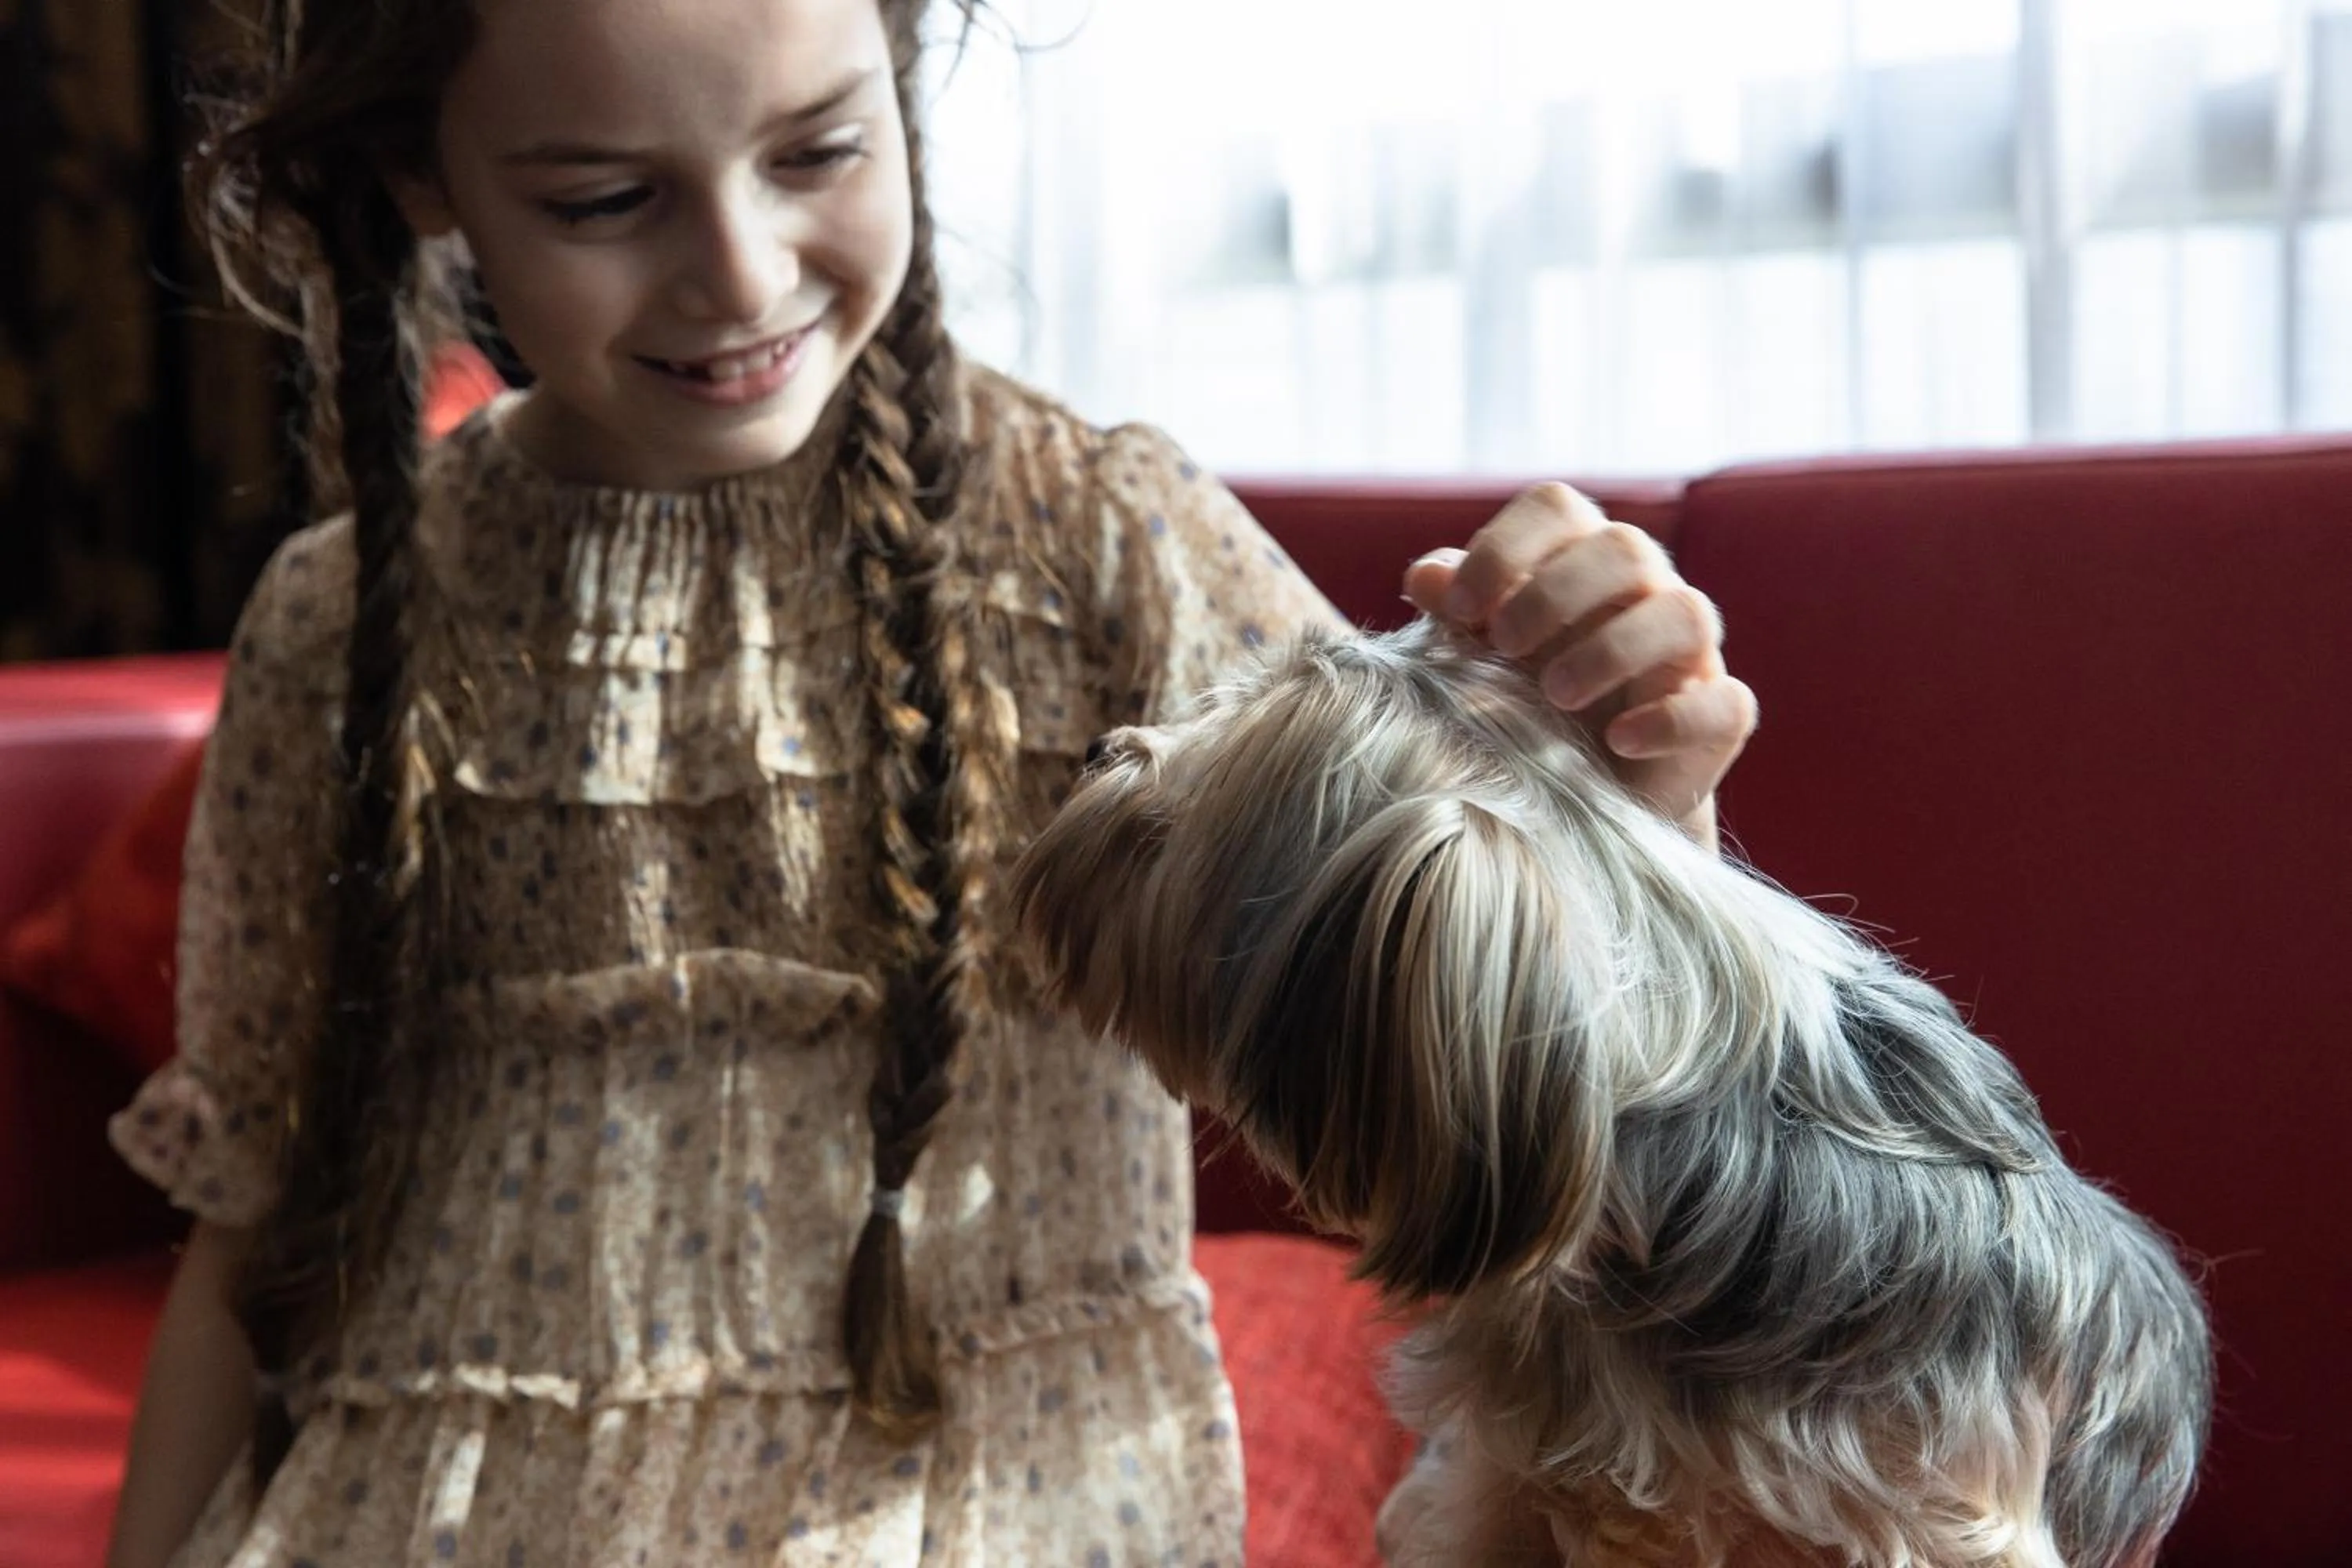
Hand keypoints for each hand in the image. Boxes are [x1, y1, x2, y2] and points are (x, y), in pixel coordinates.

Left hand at [1403, 483, 1755, 845]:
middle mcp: (1644, 592)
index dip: (1507, 546)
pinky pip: (1724, 702)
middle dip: (1556, 594)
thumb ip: (1454, 609)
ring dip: (1612, 650)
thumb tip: (1425, 578)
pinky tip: (1619, 742)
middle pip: (1626, 547)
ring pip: (1685, 613)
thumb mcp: (1476, 654)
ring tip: (1554, 697)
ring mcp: (1690, 654)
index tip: (1460, 607)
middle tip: (1505, 646)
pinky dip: (1672, 719)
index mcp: (1578, 559)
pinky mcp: (1720, 718)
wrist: (1576, 801)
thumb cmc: (1521, 703)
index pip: (1557, 508)